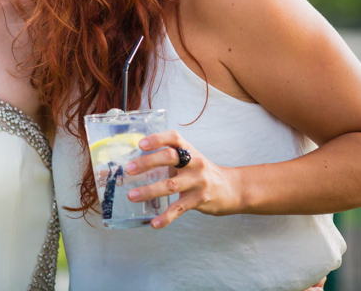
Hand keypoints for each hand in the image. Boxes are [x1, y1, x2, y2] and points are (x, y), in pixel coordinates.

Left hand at [124, 130, 241, 228]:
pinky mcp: (199, 200)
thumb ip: (167, 157)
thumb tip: (134, 163)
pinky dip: (166, 217)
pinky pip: (179, 209)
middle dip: (147, 163)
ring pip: (171, 185)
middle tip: (128, 169)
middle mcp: (194, 163)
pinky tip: (155, 223)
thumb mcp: (188, 158)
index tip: (141, 144)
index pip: (173, 138)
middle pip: (170, 158)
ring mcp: (197, 182)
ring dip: (149, 191)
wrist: (232, 188)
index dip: (157, 139)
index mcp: (188, 150)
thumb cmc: (201, 171)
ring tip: (132, 196)